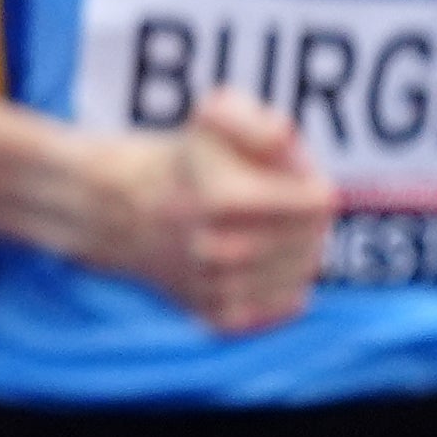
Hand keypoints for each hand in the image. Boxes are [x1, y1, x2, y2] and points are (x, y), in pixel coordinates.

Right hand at [79, 90, 332, 334]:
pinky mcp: (217, 317)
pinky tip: (260, 266)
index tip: (281, 175)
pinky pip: (281, 307)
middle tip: (270, 202)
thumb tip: (283, 140)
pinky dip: (280, 289)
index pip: (317, 203)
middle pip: (311, 239)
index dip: (307, 181)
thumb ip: (257, 122)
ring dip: (293, 253)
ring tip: (263, 231)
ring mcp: (216, 288)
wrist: (119, 211)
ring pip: (301, 277)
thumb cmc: (184, 162)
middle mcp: (218, 251)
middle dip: (300, 217)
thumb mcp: (214, 119)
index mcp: (223, 199)